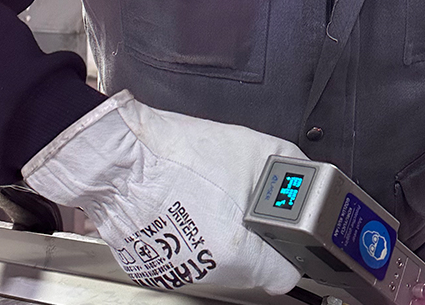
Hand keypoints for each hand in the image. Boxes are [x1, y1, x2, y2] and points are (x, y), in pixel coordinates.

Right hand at [22, 90, 305, 294]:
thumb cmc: (178, 152)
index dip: (290, 250)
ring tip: (211, 203)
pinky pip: (187, 261)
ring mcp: (178, 273)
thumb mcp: (254, 148)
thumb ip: (291, 170)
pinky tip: (185, 211)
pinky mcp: (152, 268)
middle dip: (255, 242)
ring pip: (220, 268)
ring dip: (223, 242)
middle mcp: (210, 271)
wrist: (120, 155)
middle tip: (245, 208)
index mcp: (239, 249)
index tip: (286, 236)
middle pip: (252, 271)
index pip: (286, 275)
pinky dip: (190, 242)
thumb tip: (304, 182)